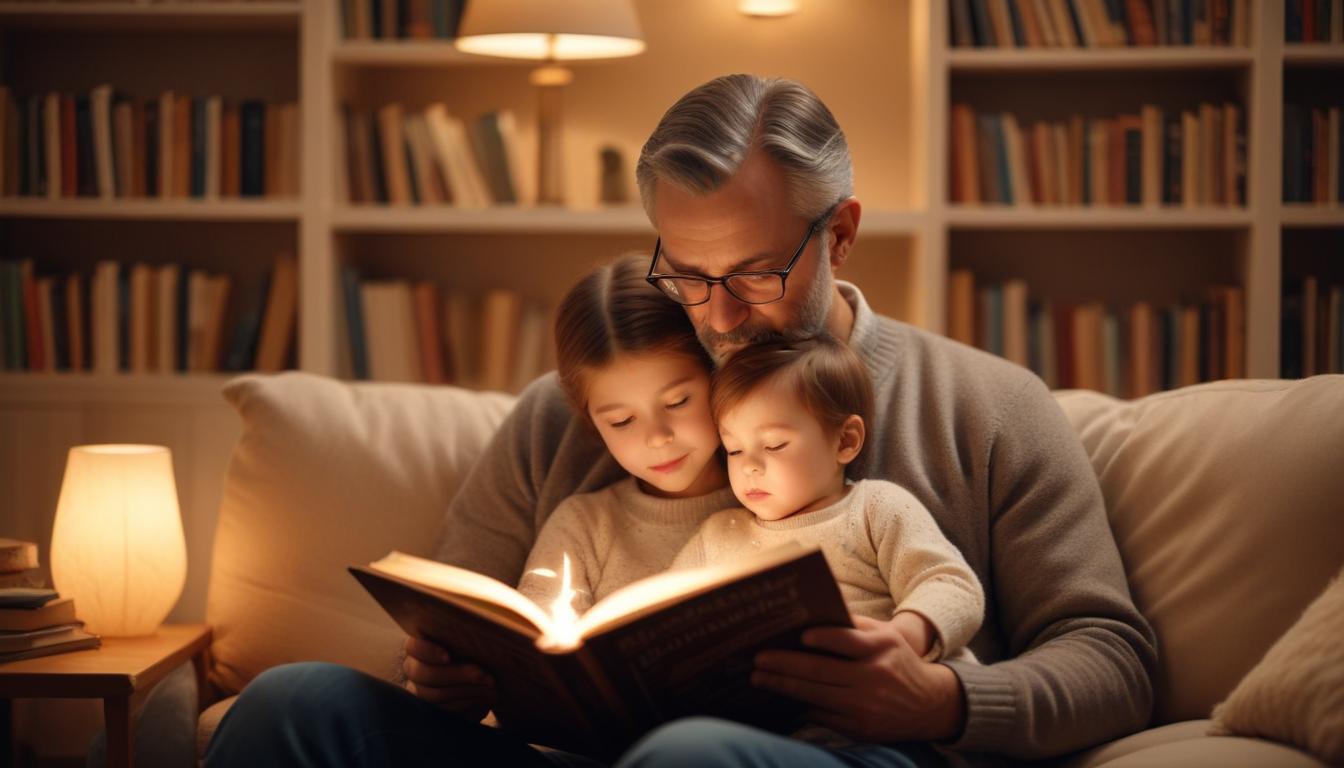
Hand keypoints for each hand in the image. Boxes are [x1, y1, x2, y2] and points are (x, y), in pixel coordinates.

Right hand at [402, 636, 495, 720]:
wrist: (488, 681)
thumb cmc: (479, 654)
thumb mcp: (473, 645)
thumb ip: (467, 641)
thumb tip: (477, 641)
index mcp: (421, 647)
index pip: (414, 647)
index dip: (429, 652)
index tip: (448, 657)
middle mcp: (415, 669)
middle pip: (425, 674)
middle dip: (457, 675)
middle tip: (484, 675)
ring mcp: (421, 693)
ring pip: (435, 695)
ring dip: (467, 691)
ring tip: (491, 688)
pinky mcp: (434, 712)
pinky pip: (446, 712)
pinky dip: (468, 705)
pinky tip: (485, 700)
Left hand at [752, 615, 965, 742]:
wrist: (930, 705)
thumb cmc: (897, 661)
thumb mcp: (886, 636)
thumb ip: (855, 625)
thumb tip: (813, 614)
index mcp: (880, 648)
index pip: (847, 641)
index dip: (823, 638)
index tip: (799, 636)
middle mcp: (874, 677)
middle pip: (821, 671)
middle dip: (784, 665)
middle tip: (757, 659)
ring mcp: (866, 706)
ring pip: (816, 696)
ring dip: (783, 686)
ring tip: (758, 678)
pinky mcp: (860, 729)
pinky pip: (823, 716)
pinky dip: (800, 706)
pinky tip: (781, 698)